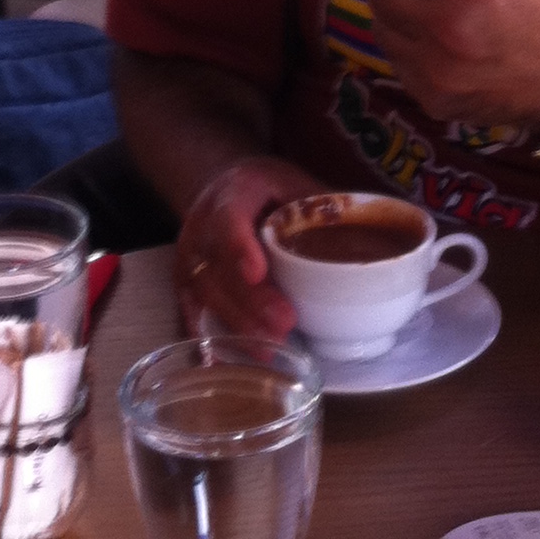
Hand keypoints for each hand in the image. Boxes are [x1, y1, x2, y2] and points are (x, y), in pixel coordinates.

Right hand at [175, 155, 324, 339]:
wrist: (220, 186)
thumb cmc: (265, 188)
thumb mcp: (292, 182)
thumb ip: (317, 207)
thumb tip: (356, 238)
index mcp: (232, 192)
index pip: (228, 218)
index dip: (239, 247)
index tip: (258, 274)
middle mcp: (202, 223)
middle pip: (217, 264)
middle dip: (249, 299)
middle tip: (284, 324)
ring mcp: (189, 252)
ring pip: (203, 290)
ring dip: (235, 321)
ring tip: (267, 348)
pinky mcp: (184, 278)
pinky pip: (189, 308)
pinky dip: (207, 334)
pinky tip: (230, 356)